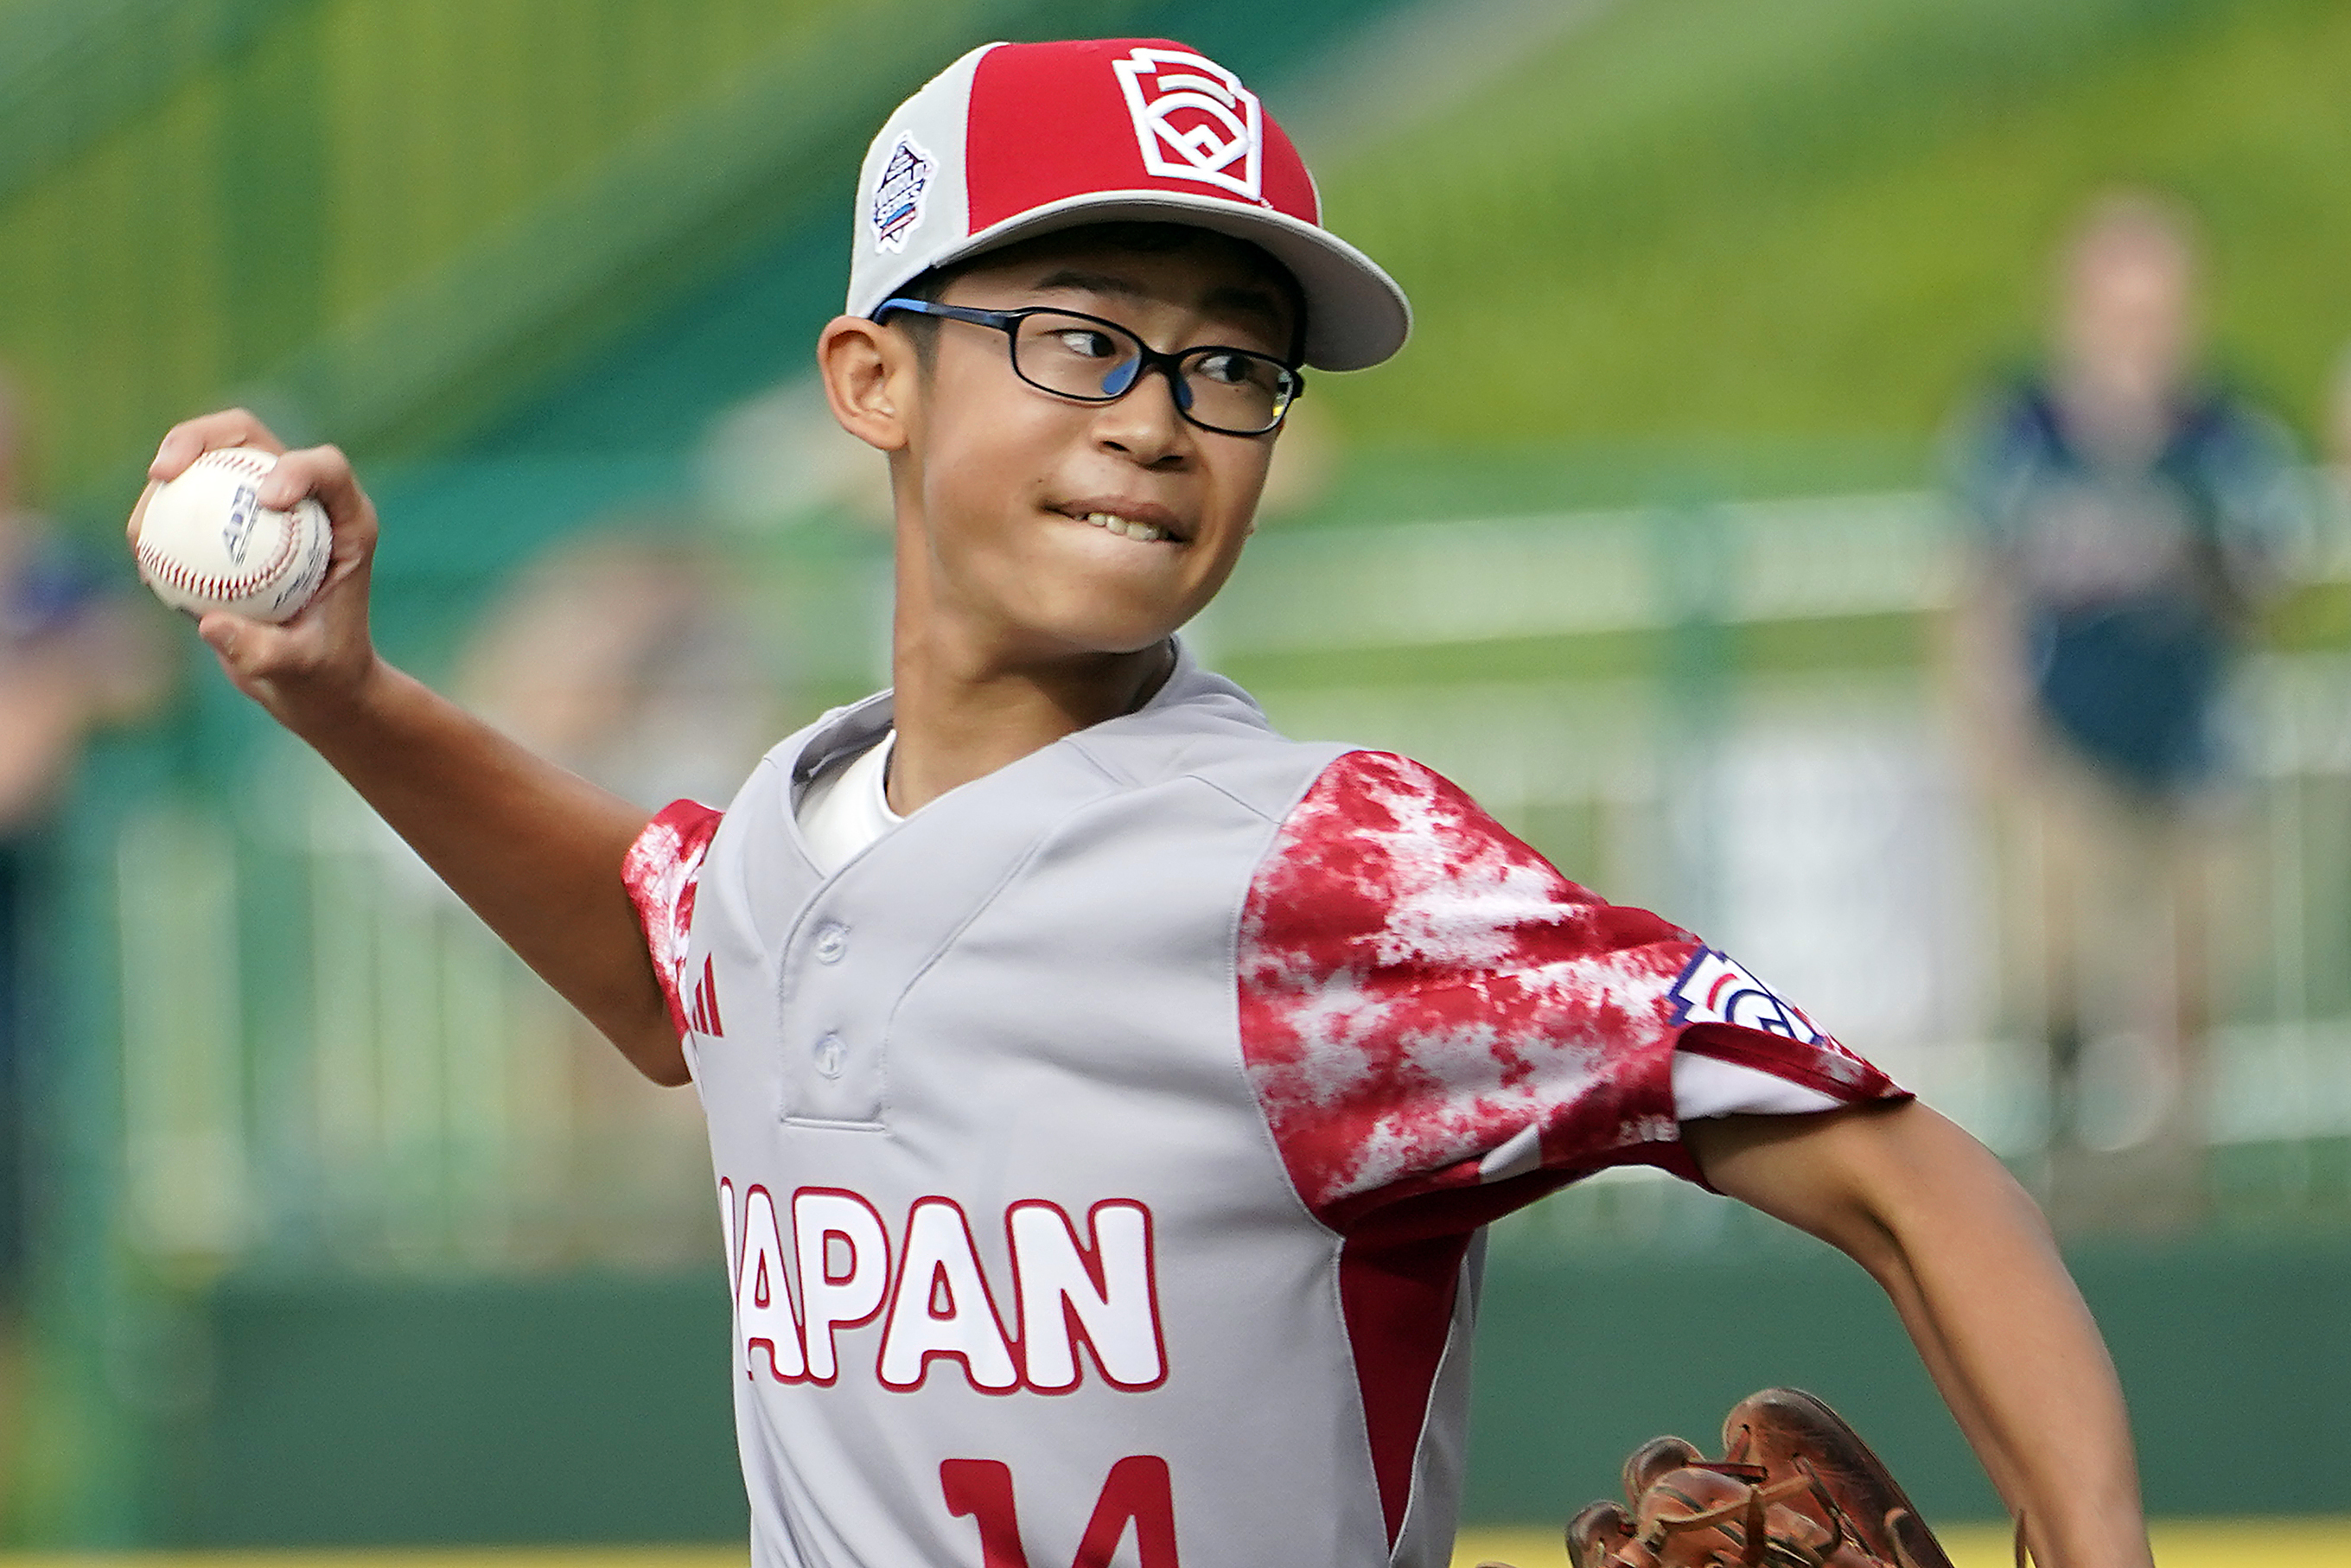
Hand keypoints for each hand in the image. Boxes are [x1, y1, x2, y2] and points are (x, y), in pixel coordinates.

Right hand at [132, 409, 383, 733]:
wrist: (312, 680)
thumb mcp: (299, 669)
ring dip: (165, 476)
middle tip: (163, 472)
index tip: (265, 500)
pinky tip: (141, 548)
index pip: (325, 469)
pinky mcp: (227, 522)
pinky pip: (186, 501)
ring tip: (142, 526)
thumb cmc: (321, 673)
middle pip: (251, 439)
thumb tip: (209, 623)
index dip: (296, 468)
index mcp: (346, 521)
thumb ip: (263, 650)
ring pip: (207, 461)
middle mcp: (304, 500)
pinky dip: (159, 515)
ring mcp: (261, 504)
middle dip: (201, 437)